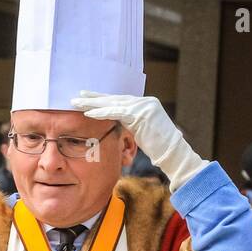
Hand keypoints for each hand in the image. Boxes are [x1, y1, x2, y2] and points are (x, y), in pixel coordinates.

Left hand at [70, 91, 207, 189]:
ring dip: (93, 104)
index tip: (89, 97)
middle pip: (115, 98)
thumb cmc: (160, 149)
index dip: (103, 99)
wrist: (174, 155)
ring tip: (77, 103)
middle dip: (95, 97)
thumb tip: (118, 123)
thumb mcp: (144, 132)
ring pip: (113, 103)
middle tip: (78, 95)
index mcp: (146, 104)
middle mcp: (146, 102)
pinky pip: (117, 113)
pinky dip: (102, 113)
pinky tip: (89, 113)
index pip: (120, 100)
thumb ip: (132, 124)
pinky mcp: (141, 115)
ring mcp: (144, 107)